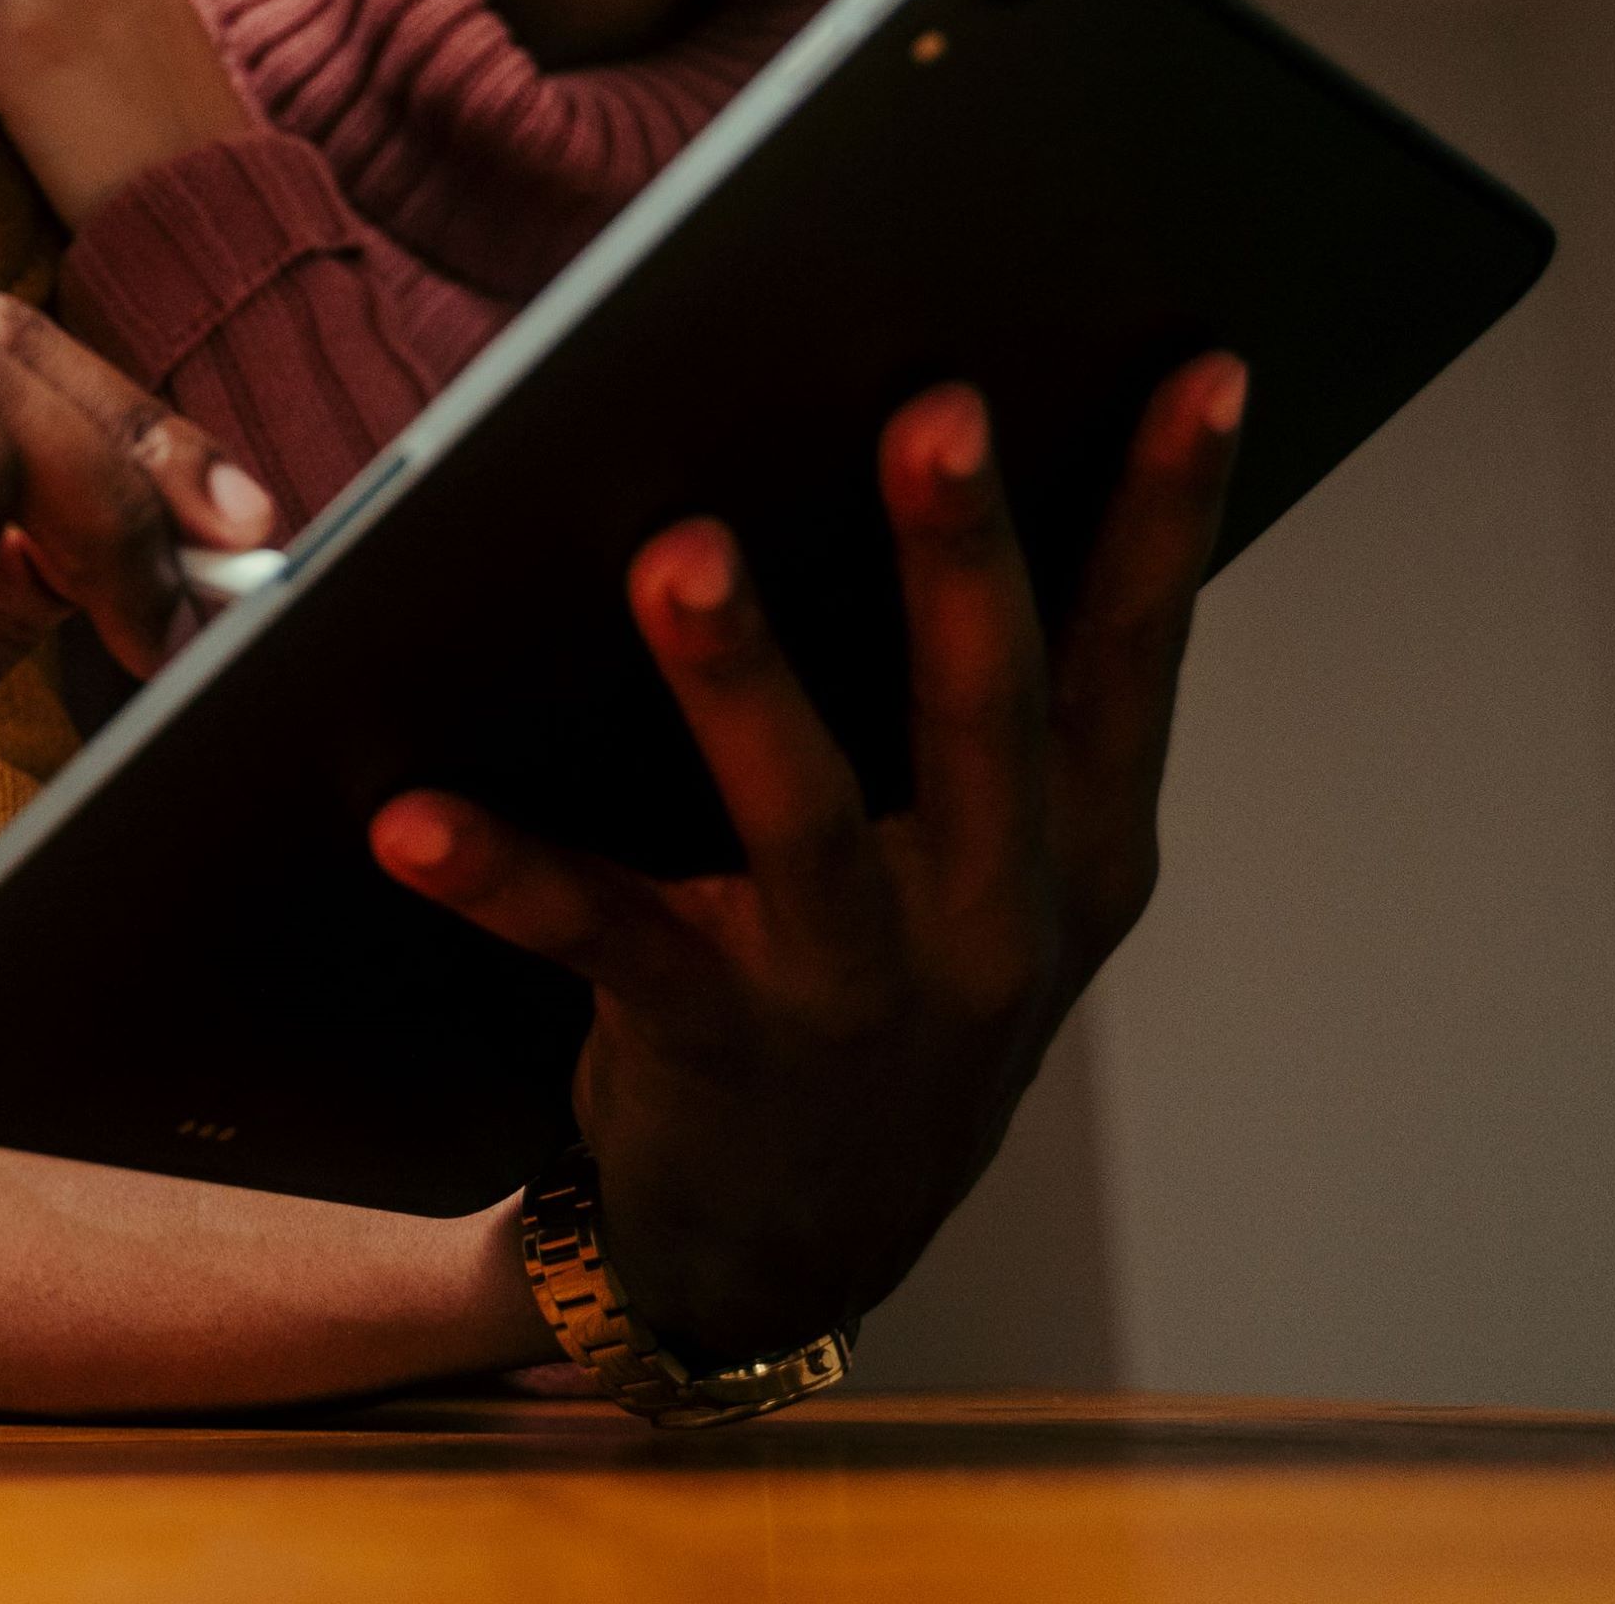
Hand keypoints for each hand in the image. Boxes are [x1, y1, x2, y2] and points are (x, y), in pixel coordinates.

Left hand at [370, 354, 1246, 1363]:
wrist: (803, 1245)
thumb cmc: (892, 988)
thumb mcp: (999, 871)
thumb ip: (993, 714)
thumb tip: (948, 458)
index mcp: (1079, 846)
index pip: (1137, 654)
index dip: (1172, 514)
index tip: (1201, 369)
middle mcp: (993, 916)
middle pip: (982, 712)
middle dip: (961, 556)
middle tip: (935, 410)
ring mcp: (858, 991)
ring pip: (800, 818)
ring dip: (738, 679)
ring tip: (678, 556)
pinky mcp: (713, 1046)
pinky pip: (600, 936)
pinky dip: (506, 871)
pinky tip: (413, 813)